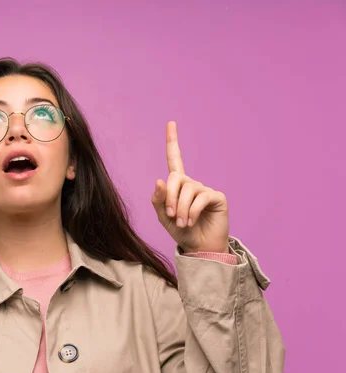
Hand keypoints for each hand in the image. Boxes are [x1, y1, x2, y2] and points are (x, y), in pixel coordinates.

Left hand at [151, 121, 229, 253]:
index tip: (171, 123)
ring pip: (187, 189)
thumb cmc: (182, 232)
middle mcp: (192, 184)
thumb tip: (159, 180)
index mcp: (178, 186)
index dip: (173, 141)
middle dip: (169, 197)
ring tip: (182, 223)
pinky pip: (201, 197)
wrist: (199, 248)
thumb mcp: (164, 217)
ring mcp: (205, 190)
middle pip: (176, 178)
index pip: (175, 159)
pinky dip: (192, 211)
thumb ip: (158, 200)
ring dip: (181, 208)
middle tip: (171, 215)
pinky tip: (191, 221)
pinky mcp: (217, 197)